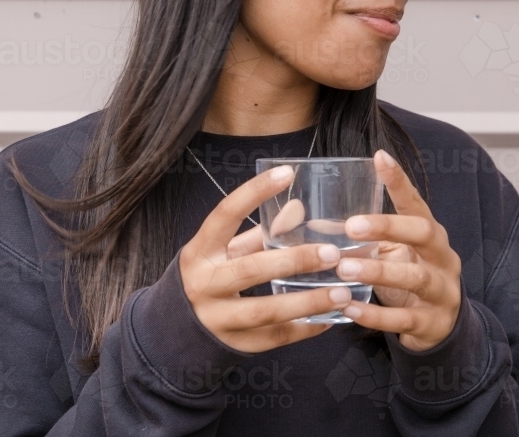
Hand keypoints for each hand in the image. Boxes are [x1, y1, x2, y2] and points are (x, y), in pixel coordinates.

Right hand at [178, 165, 349, 352]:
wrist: (175, 329)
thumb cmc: (208, 277)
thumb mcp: (223, 251)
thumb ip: (259, 232)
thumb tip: (298, 207)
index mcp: (200, 251)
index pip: (225, 214)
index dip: (254, 192)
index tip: (287, 174)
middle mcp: (204, 284)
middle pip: (251, 270)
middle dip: (294, 261)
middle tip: (333, 253)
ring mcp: (218, 318)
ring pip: (266, 311)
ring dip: (308, 302)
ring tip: (342, 292)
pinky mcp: (235, 345)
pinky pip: (275, 337)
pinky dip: (306, 328)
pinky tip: (331, 318)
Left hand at [335, 149, 461, 351]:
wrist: (440, 328)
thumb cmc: (407, 277)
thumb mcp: (391, 253)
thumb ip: (362, 238)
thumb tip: (311, 222)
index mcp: (430, 234)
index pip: (416, 202)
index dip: (399, 181)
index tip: (379, 157)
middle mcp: (442, 258)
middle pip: (425, 233)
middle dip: (389, 227)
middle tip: (351, 226)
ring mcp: (442, 291)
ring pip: (416, 278)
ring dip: (378, 272)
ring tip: (343, 268)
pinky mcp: (432, 324)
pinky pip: (404, 319)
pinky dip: (376, 315)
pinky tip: (349, 308)